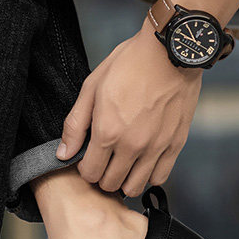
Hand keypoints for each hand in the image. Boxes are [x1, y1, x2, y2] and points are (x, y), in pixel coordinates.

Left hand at [57, 24, 201, 196]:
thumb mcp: (91, 88)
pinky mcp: (176, 144)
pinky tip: (143, 161)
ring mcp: (156, 147)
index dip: (85, 168)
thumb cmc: (129, 64)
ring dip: (124, 179)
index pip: (90, 174)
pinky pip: (160, 177)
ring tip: (122, 163)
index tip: (88, 157)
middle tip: (104, 160)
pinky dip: (149, 175)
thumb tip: (63, 154)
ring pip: (134, 187)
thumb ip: (75, 125)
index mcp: (107, 132)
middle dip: (102, 176)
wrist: (170, 51)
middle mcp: (132, 146)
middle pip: (110, 184)